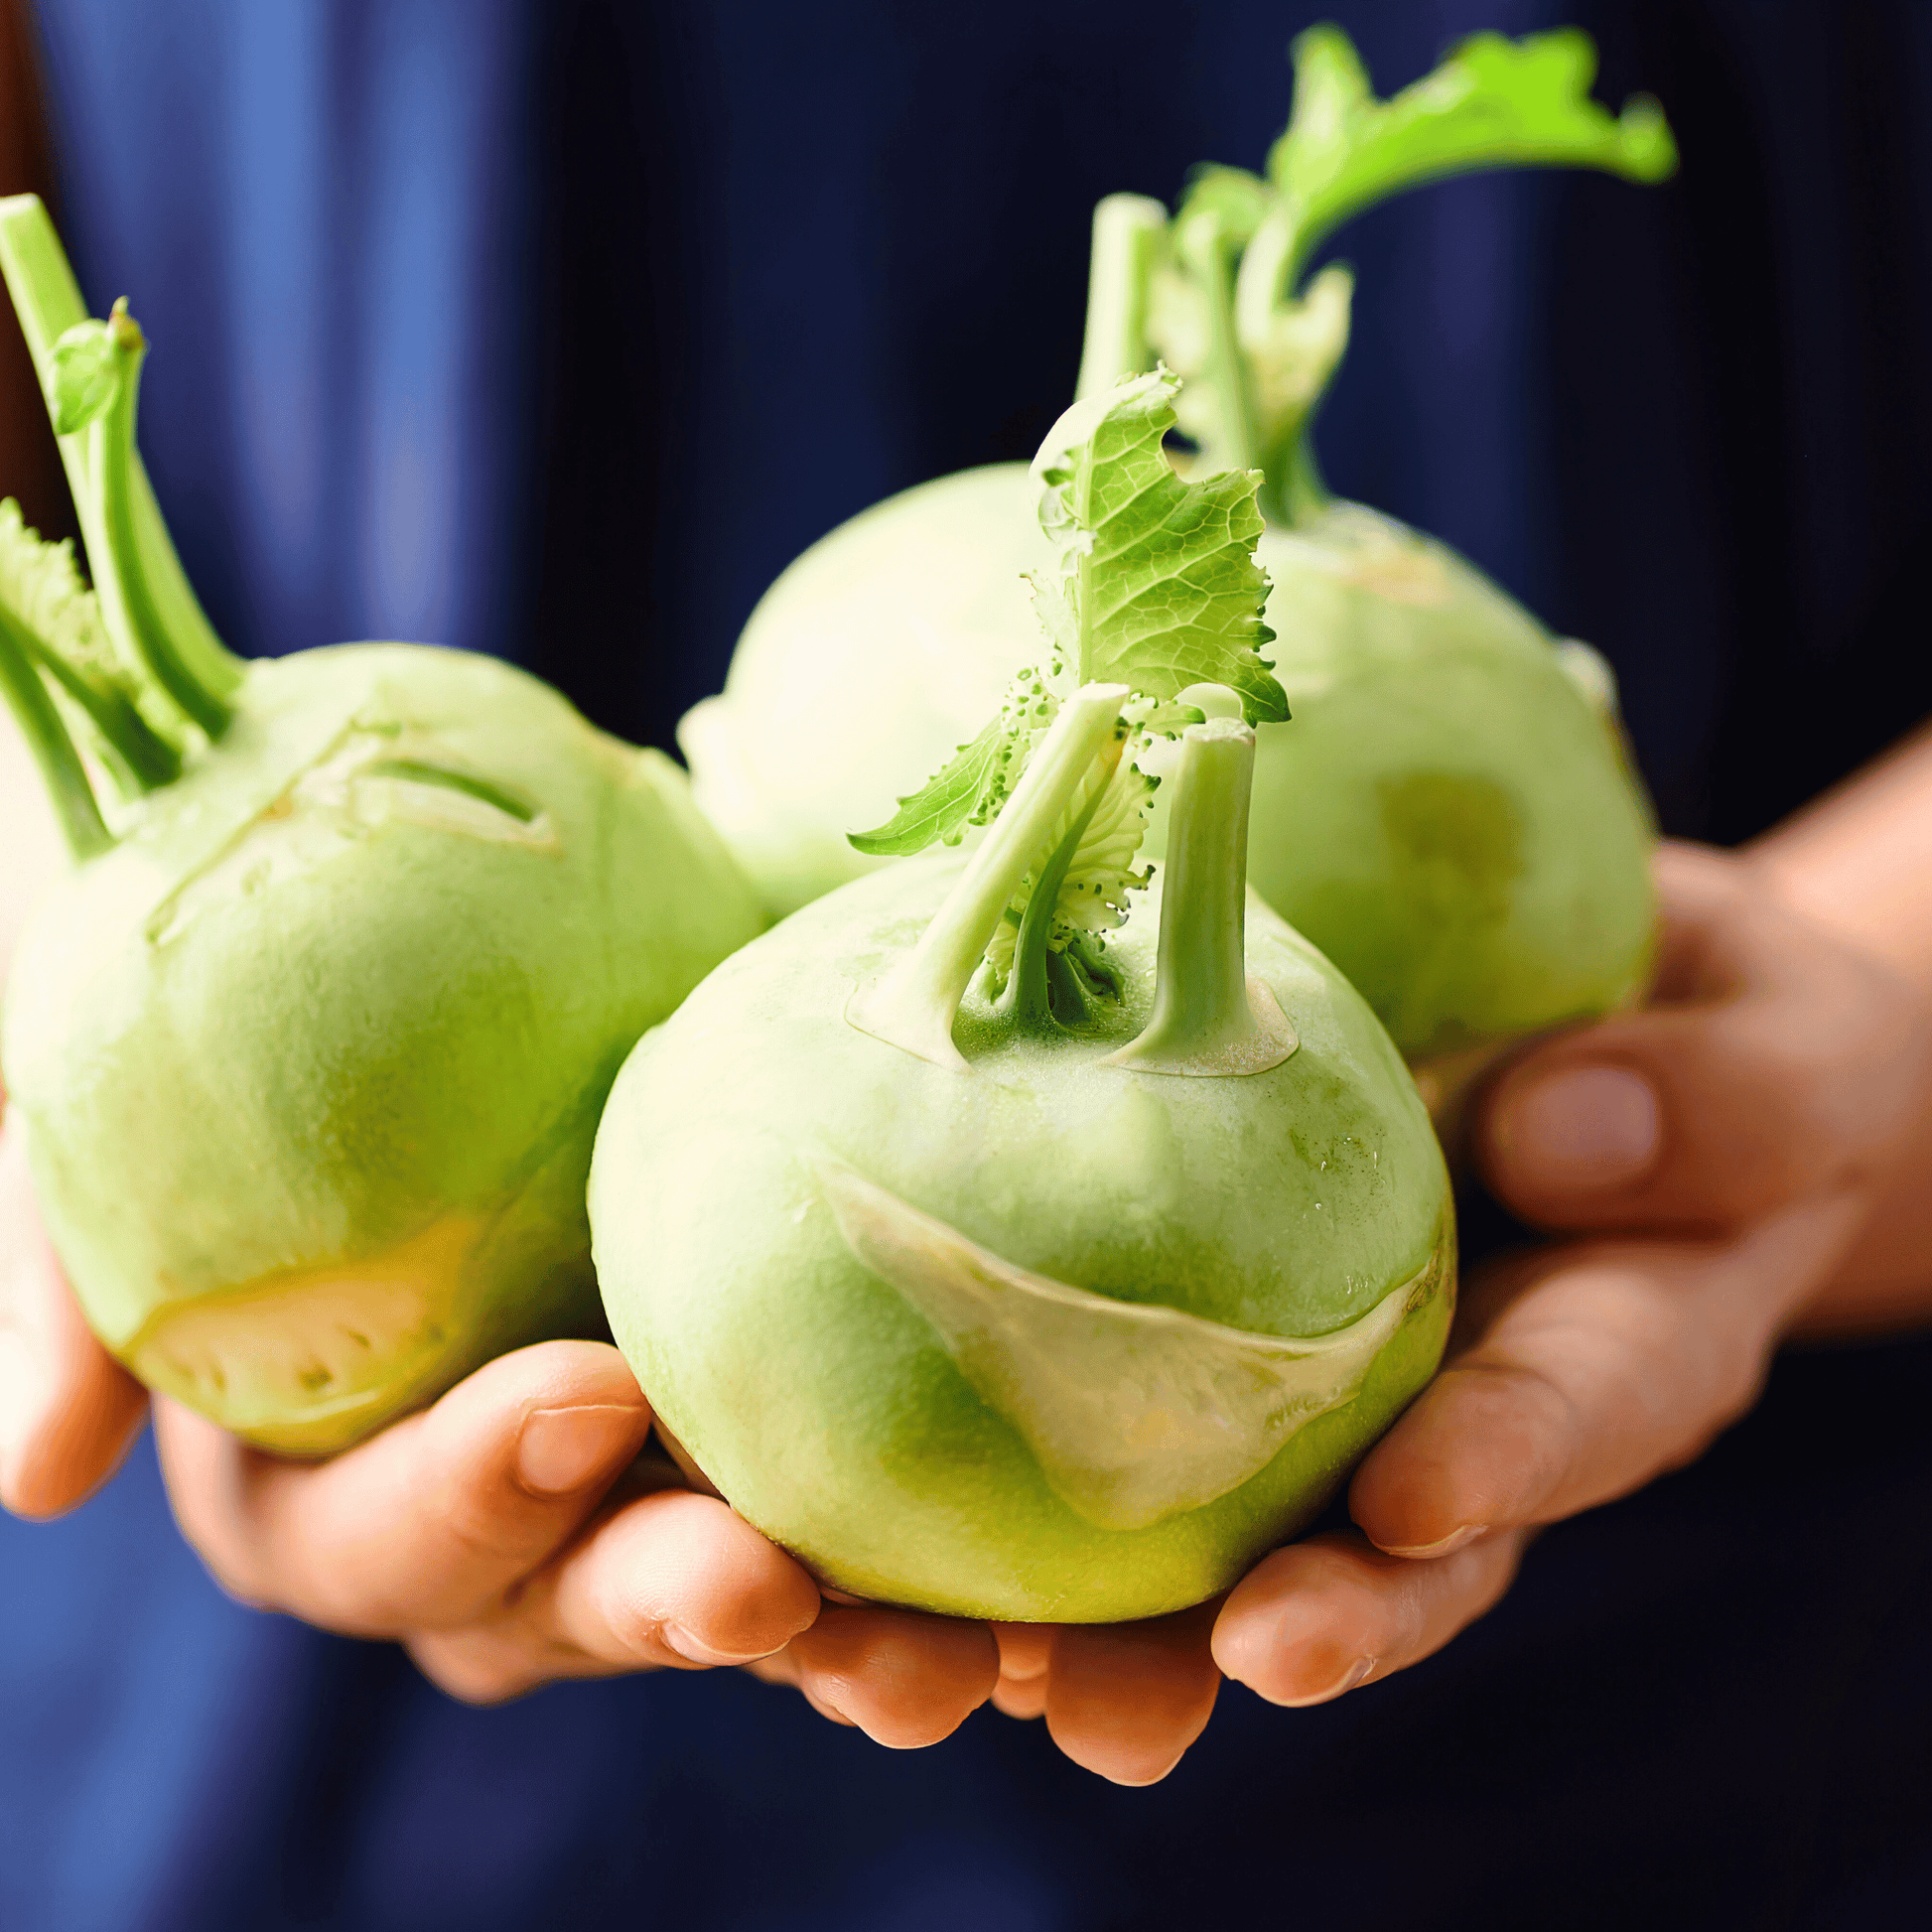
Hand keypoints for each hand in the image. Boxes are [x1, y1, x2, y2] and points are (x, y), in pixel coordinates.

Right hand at [2, 1109, 998, 1745]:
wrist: (390, 919)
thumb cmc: (218, 1014)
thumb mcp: (94, 1114)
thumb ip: (65, 1280)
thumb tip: (35, 1479)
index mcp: (319, 1463)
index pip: (365, 1536)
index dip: (459, 1497)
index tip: (572, 1392)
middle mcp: (491, 1496)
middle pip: (564, 1605)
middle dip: (660, 1600)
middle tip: (765, 1580)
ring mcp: (636, 1456)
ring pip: (733, 1588)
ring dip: (836, 1636)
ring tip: (948, 1648)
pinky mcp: (763, 1389)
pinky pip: (860, 1492)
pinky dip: (942, 1542)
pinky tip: (1036, 1559)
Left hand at [983, 842, 1930, 1779]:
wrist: (1636, 1037)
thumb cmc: (1725, 1033)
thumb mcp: (1780, 1037)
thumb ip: (1724, 1098)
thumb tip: (1549, 1134)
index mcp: (1623, 1347)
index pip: (1574, 1417)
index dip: (1501, 1466)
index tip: (1416, 1501)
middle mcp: (1466, 1409)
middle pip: (1381, 1555)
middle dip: (1276, 1630)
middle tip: (1150, 1700)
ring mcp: (1339, 1389)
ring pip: (1229, 1534)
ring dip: (1102, 1625)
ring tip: (972, 1681)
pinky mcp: (1220, 1332)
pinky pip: (1113, 1415)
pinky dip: (1004, 1489)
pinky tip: (884, 1537)